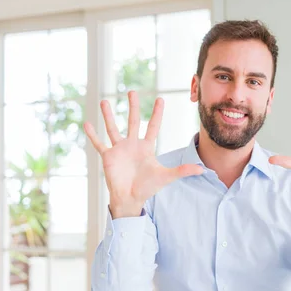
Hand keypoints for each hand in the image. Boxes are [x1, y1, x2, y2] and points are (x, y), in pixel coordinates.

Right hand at [83, 91, 203, 217]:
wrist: (131, 198)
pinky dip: (93, 135)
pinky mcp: (108, 157)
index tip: (160, 99)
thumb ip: (183, 171)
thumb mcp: (166, 176)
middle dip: (133, 106)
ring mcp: (119, 149)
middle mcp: (132, 144)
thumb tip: (202, 169)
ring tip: (104, 101)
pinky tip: (87, 124)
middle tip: (132, 91)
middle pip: (132, 121)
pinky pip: (99, 143)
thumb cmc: (148, 187)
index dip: (156, 114)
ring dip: (108, 115)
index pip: (152, 126)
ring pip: (113, 128)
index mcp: (146, 147)